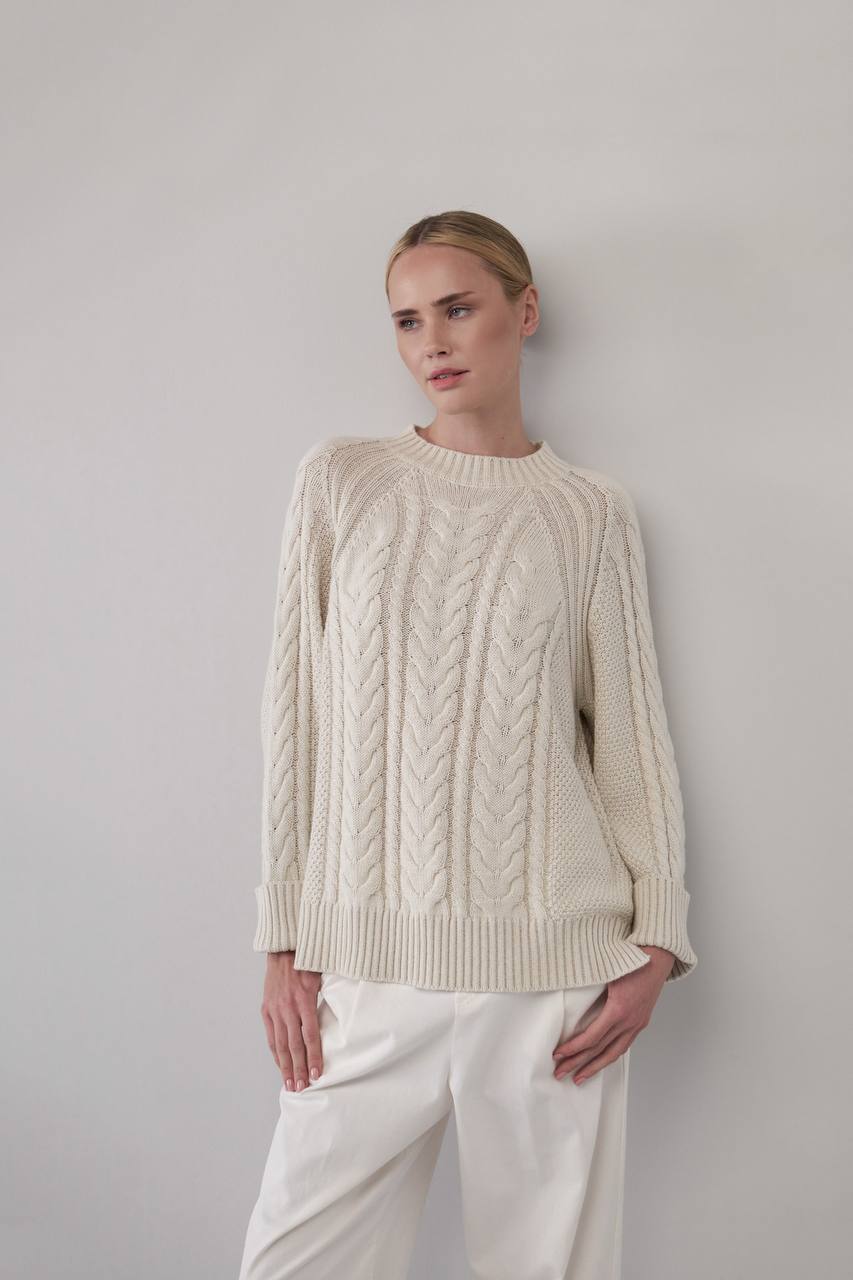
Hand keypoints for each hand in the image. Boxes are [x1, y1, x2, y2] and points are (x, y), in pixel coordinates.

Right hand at [261, 952, 323, 1091]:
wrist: (284, 949)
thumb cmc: (308, 962)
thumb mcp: (323, 977)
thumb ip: (330, 998)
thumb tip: (344, 1017)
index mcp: (304, 1000)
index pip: (309, 1036)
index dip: (313, 1056)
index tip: (317, 1074)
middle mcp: (287, 1008)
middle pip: (293, 1045)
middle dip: (298, 1068)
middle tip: (301, 1088)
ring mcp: (275, 1010)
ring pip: (279, 1044)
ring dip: (285, 1066)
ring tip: (289, 1084)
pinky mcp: (266, 1010)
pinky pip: (271, 1036)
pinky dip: (275, 1052)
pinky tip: (280, 1065)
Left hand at [552, 946, 674, 1084]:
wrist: (657, 959)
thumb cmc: (631, 961)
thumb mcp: (606, 972)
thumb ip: (589, 987)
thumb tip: (566, 996)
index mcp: (618, 1010)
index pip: (591, 1037)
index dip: (573, 1048)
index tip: (558, 1054)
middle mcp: (629, 1022)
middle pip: (599, 1050)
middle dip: (578, 1063)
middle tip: (560, 1074)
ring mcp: (636, 1024)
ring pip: (614, 1053)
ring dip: (595, 1067)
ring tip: (579, 1078)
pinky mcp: (640, 1023)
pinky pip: (624, 1045)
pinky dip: (610, 1056)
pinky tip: (601, 1061)